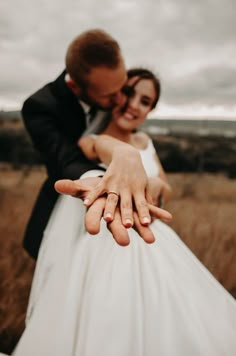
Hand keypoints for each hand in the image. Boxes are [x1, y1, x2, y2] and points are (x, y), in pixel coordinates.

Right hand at [55, 178, 171, 244]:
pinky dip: (157, 213)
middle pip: (116, 224)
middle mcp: (115, 214)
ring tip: (151, 239)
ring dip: (143, 228)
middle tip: (124, 242)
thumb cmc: (99, 188)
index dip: (93, 222)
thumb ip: (72, 188)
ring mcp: (128, 211)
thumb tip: (57, 185)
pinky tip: (168, 216)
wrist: (115, 183)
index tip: (93, 229)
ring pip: (136, 221)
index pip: (94, 217)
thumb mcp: (86, 187)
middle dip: (120, 232)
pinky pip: (149, 209)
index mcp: (101, 210)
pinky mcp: (139, 204)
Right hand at [78, 145, 153, 227]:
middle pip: (127, 204)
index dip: (144, 213)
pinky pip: (98, 190)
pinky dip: (92, 196)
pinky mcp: (105, 181)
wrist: (127, 156)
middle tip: (128, 225)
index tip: (147, 223)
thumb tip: (156, 216)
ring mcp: (115, 184)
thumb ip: (147, 199)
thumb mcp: (145, 185)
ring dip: (110, 209)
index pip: (142, 204)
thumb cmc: (137, 175)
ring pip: (113, 198)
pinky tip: (86, 204)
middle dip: (127, 214)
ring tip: (108, 219)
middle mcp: (127, 188)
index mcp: (138, 191)